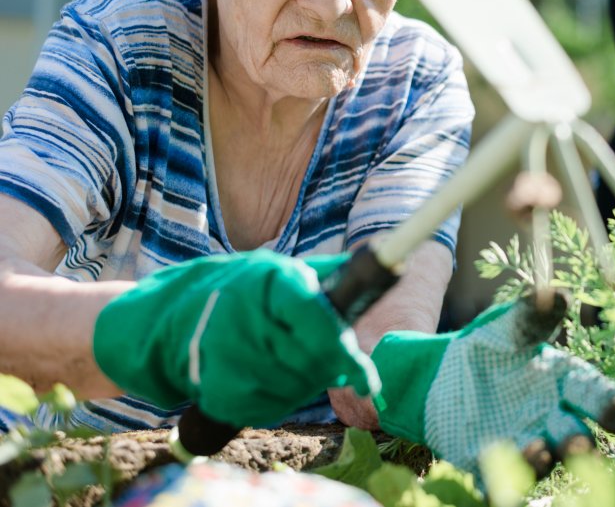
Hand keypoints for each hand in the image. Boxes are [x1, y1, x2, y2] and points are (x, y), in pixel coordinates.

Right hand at [93, 250, 378, 427]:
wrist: (176, 317)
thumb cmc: (246, 294)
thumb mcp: (282, 273)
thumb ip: (327, 278)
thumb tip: (377, 268)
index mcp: (271, 278)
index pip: (316, 320)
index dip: (344, 352)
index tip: (368, 381)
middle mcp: (247, 315)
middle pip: (311, 361)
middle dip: (327, 366)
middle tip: (327, 361)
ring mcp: (228, 353)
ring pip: (294, 388)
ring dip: (303, 384)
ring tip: (288, 363)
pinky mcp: (216, 387)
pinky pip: (268, 408)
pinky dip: (277, 401)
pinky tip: (267, 380)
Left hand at [370, 290, 614, 481]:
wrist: (438, 375)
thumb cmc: (488, 346)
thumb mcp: (506, 326)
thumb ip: (530, 315)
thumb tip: (556, 293)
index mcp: (563, 381)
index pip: (595, 394)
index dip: (613, 404)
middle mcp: (551, 417)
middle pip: (576, 433)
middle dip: (582, 441)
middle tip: (583, 444)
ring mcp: (523, 442)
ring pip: (545, 459)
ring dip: (547, 459)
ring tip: (542, 451)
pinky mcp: (489, 463)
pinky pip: (500, 479)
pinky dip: (504, 481)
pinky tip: (504, 480)